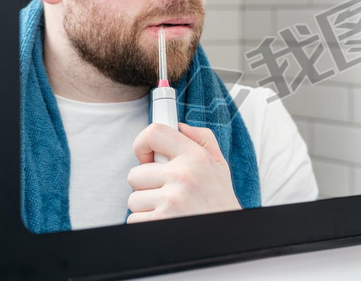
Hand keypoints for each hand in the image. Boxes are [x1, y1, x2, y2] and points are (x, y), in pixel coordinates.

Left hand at [126, 122, 241, 222]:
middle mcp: (183, 175)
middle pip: (135, 173)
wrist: (227, 233)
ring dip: (146, 206)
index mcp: (195, 157)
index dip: (142, 143)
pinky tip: (166, 220)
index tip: (146, 156)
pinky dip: (145, 222)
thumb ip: (202, 139)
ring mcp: (171, 200)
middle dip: (146, 185)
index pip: (155, 132)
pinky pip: (133, 219)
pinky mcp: (160, 221)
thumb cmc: (219, 200)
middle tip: (166, 190)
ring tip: (170, 207)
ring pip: (133, 199)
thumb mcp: (218, 165)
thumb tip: (179, 126)